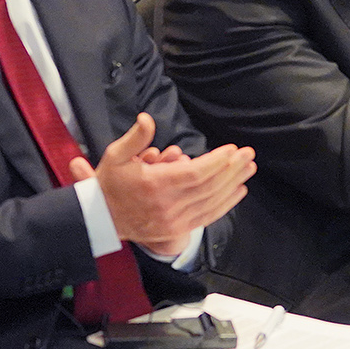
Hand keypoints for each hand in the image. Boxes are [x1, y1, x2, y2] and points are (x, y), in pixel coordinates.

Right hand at [68, 112, 254, 255]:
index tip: (232, 149)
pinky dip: (226, 204)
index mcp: (154, 184)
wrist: (101, 219)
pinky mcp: (176, 229)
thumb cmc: (110, 183)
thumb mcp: (115, 156)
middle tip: (248, 154)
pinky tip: (238, 191)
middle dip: (231, 169)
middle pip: (209, 187)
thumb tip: (147, 119)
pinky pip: (207, 217)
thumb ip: (135, 138)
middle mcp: (167, 205)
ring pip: (211, 202)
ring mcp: (173, 220)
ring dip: (233, 184)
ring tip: (248, 169)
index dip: (217, 162)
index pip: (195, 173)